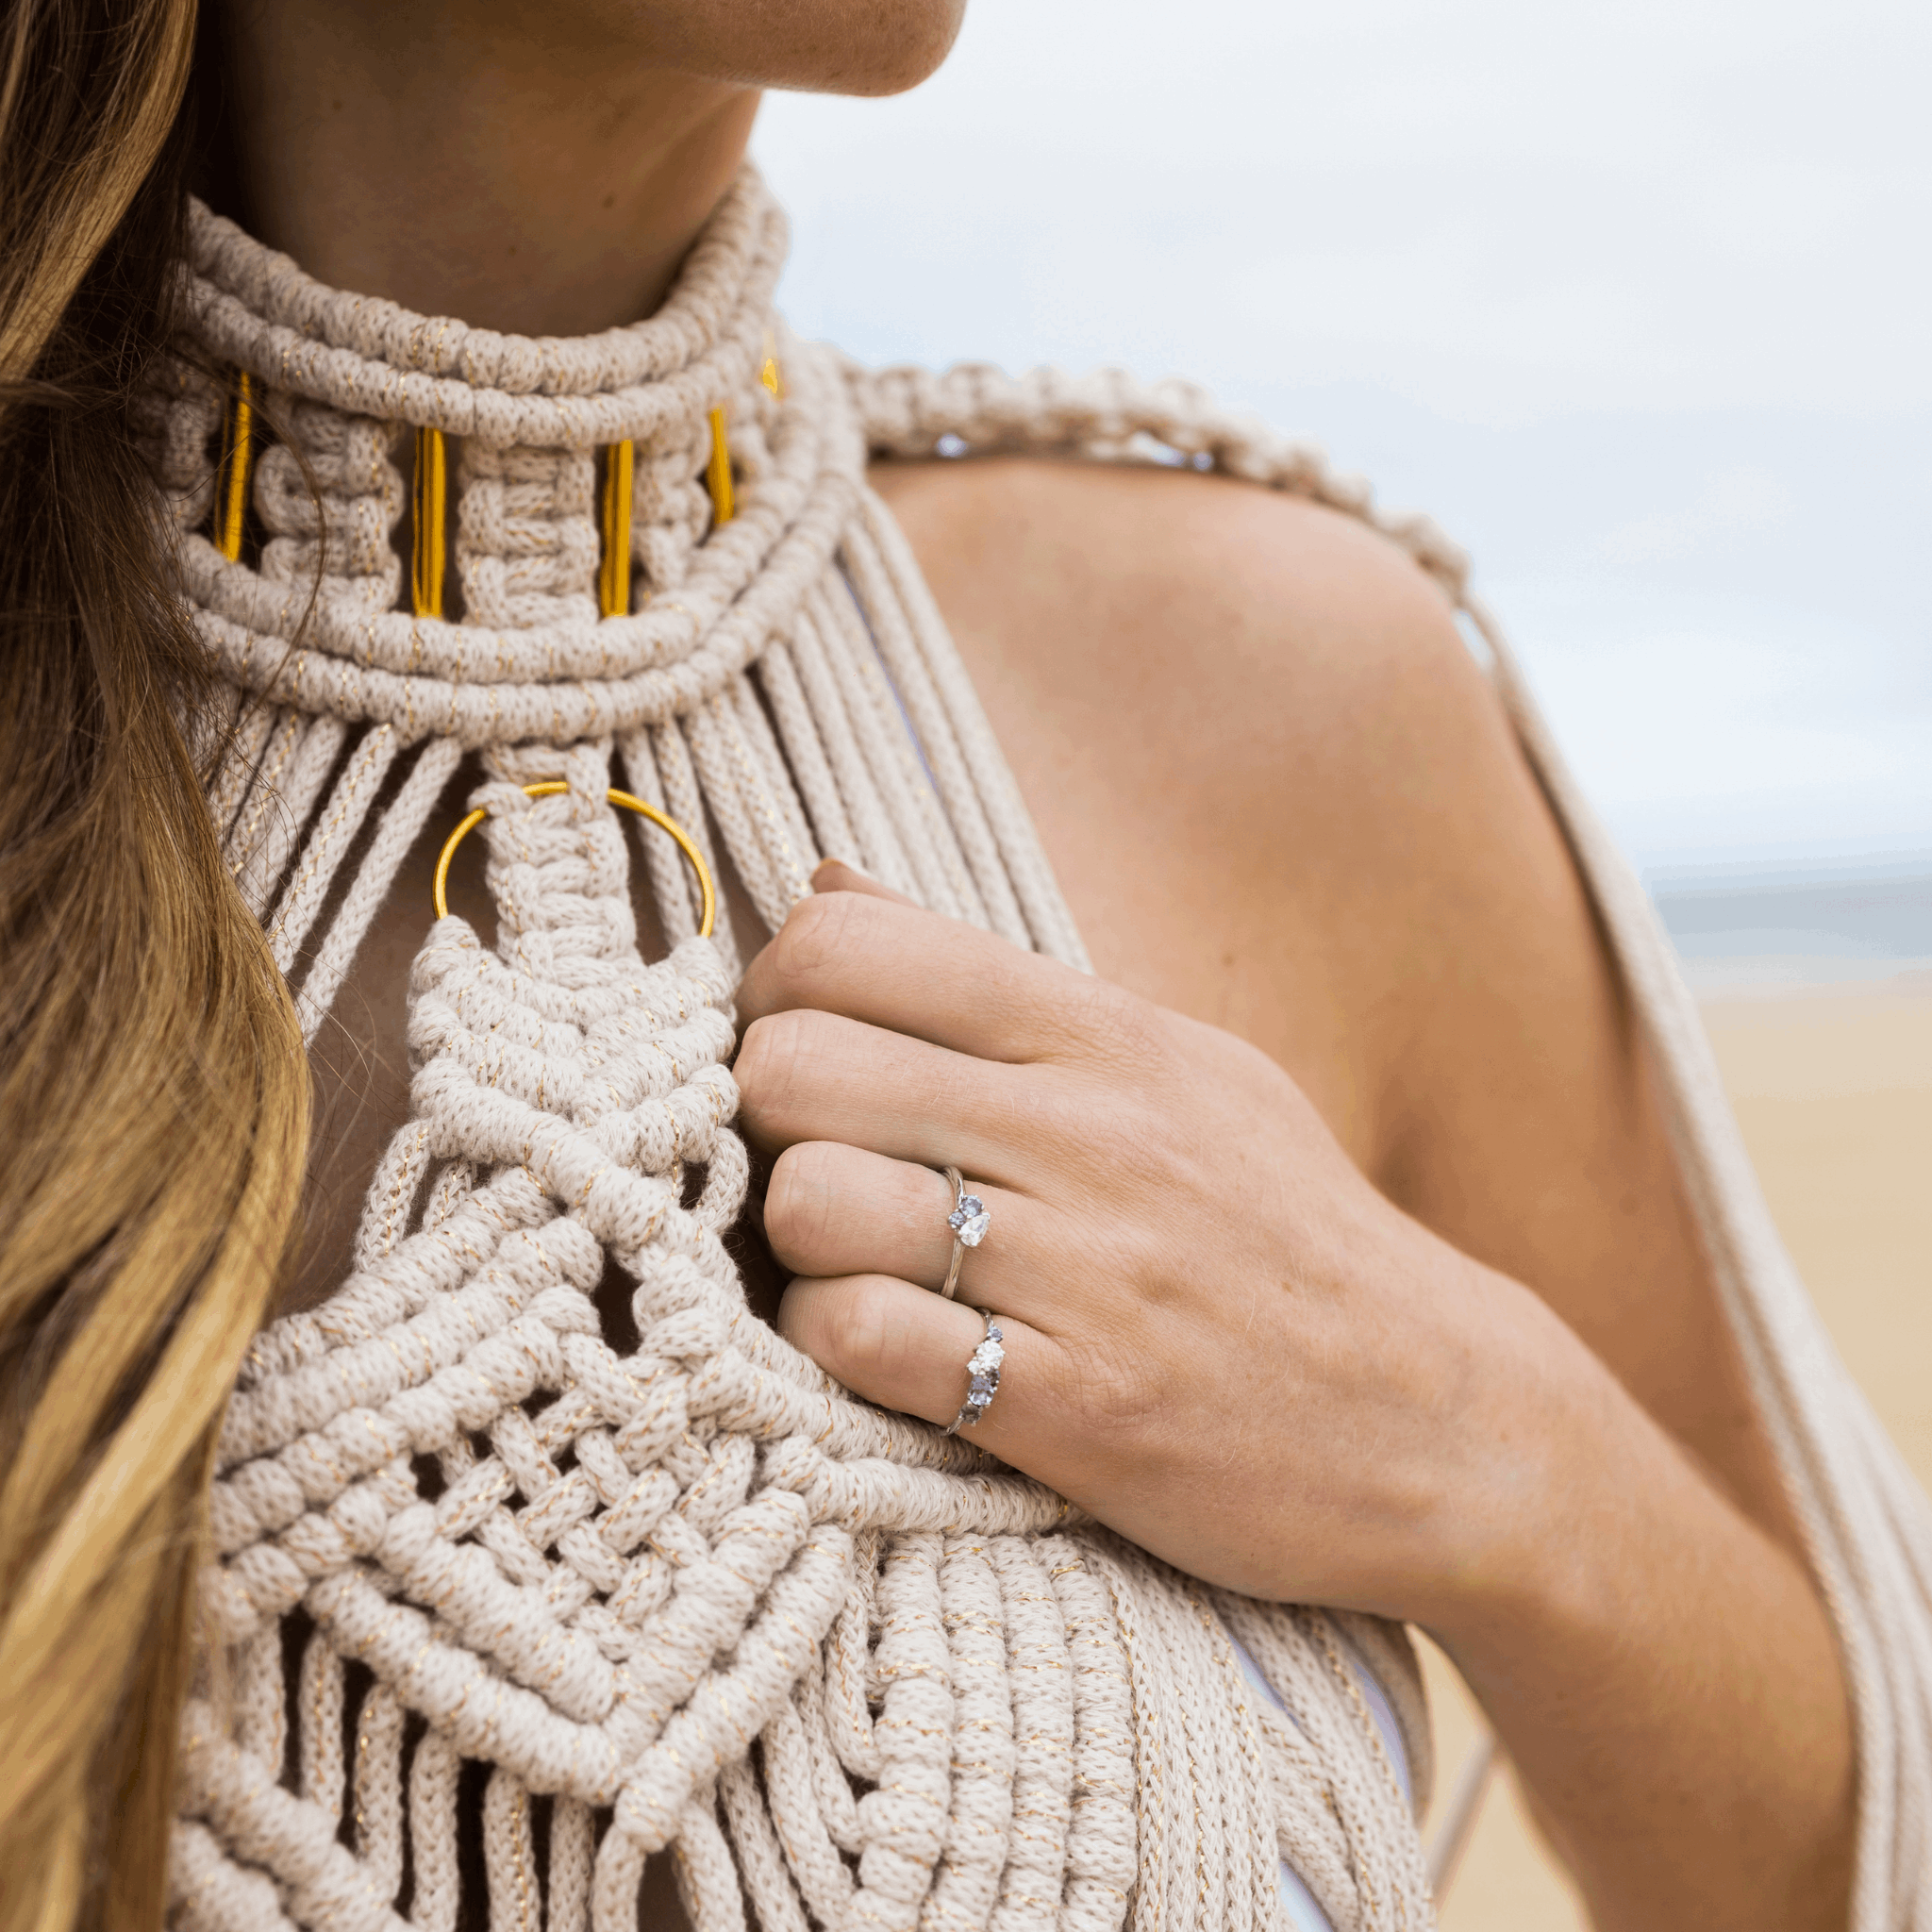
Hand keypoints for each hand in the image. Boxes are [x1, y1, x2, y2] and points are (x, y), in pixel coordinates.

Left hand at [733, 864, 1611, 1623]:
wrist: (1447, 1420)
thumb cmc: (1284, 1233)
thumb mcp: (1178, 1067)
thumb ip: (994, 980)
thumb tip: (824, 878)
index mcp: (1103, 1032)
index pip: (844, 941)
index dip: (771, 996)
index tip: (797, 1055)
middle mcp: (1089, 1130)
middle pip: (793, 1065)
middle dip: (756, 1121)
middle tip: (803, 1168)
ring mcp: (1086, 1271)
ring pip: (811, 1205)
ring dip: (791, 1246)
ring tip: (847, 1267)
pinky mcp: (1079, 1408)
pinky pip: (865, 1344)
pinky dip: (836, 1349)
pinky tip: (889, 1350)